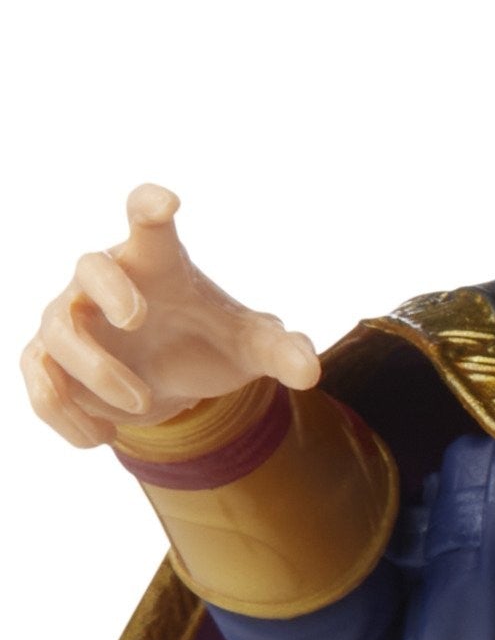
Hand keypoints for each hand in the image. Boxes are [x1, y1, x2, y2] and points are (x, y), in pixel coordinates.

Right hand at [20, 184, 319, 446]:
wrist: (170, 383)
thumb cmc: (208, 343)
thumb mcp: (251, 347)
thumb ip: (281, 351)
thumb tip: (310, 370)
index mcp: (157, 264)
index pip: (148, 223)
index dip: (149, 207)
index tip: (165, 202)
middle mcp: (105, 281)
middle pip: (89, 266)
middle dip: (110, 290)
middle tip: (139, 319)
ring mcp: (69, 317)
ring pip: (58, 332)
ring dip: (98, 372)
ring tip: (143, 404)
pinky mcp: (47, 360)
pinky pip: (38, 382)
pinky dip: (65, 413)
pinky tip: (102, 436)